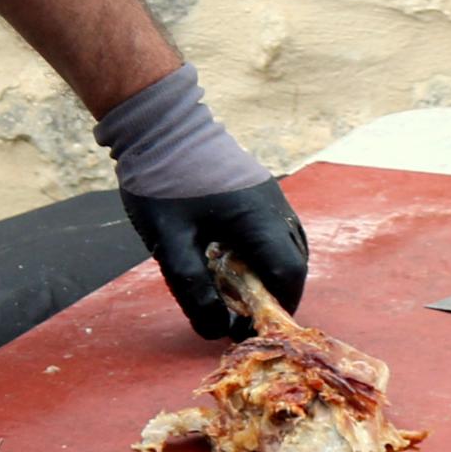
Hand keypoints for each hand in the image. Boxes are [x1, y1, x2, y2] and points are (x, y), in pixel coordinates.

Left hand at [90, 64, 310, 339]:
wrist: (156, 121)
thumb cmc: (161, 180)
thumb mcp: (169, 243)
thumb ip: (193, 289)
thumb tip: (216, 330)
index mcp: (260, 220)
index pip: (289, 277)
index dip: (275, 310)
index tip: (246, 330)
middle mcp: (275, 206)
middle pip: (294, 263)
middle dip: (273, 296)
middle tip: (238, 316)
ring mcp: (269, 194)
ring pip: (288, 245)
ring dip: (269, 273)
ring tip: (234, 291)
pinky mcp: (257, 187)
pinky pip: (274, 229)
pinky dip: (262, 252)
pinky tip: (229, 259)